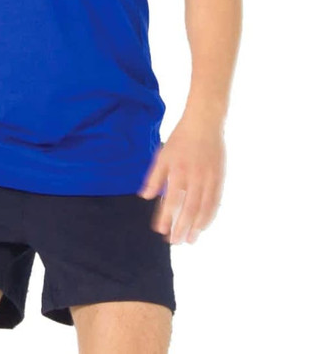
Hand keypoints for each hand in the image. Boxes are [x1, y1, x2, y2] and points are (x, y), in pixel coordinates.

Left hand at [136, 116, 225, 244]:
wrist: (204, 123)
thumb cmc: (180, 139)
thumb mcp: (163, 155)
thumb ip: (154, 177)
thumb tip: (145, 197)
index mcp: (178, 172)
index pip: (171, 201)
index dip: (166, 218)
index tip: (161, 231)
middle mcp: (194, 178)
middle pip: (188, 210)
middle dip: (181, 228)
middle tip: (176, 242)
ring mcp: (209, 179)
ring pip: (204, 209)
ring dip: (197, 227)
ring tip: (190, 240)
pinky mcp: (219, 178)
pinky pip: (216, 202)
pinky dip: (210, 216)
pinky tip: (204, 226)